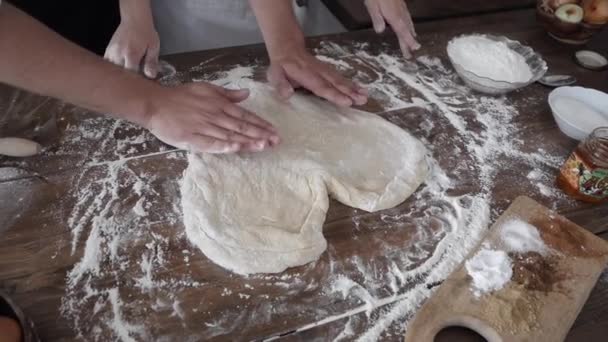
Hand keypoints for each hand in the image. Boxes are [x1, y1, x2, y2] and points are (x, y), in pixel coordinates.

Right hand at [104, 2, 159, 77]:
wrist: (135, 19)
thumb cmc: (146, 33)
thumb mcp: (153, 47)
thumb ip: (151, 62)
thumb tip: (151, 76)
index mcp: (131, 54)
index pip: (130, 74)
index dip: (135, 81)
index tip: (140, 82)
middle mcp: (119, 54)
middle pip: (119, 74)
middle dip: (126, 79)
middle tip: (134, 81)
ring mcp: (111, 51)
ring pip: (111, 70)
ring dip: (118, 74)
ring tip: (127, 76)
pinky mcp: (108, 49)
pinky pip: (107, 63)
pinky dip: (112, 68)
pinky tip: (119, 70)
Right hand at [143, 83, 279, 153]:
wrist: (156, 103)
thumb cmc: (181, 96)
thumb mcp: (206, 88)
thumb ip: (227, 94)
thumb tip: (246, 93)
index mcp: (219, 104)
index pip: (245, 116)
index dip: (261, 124)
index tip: (274, 131)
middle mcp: (215, 115)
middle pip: (241, 126)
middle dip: (260, 134)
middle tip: (276, 141)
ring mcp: (204, 127)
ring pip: (230, 135)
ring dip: (247, 141)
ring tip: (263, 146)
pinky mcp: (192, 138)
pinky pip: (210, 143)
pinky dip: (223, 146)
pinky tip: (235, 149)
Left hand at [267, 47, 367, 106]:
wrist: (288, 48)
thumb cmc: (281, 66)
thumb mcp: (274, 74)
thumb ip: (281, 84)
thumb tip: (287, 94)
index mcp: (305, 75)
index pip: (321, 86)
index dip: (334, 94)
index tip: (347, 101)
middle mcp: (318, 72)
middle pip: (336, 83)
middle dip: (350, 92)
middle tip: (362, 100)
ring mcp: (324, 71)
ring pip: (340, 80)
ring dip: (354, 89)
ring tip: (365, 97)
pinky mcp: (328, 71)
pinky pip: (340, 78)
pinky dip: (352, 84)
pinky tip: (361, 90)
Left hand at [364, 0, 419, 57]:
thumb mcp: (372, 4)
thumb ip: (376, 17)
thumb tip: (380, 30)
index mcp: (393, 15)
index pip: (402, 30)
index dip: (408, 40)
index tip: (414, 48)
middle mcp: (399, 12)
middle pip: (406, 29)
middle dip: (409, 41)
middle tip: (411, 52)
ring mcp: (401, 7)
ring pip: (408, 22)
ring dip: (410, 32)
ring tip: (413, 40)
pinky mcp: (400, 3)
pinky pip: (406, 16)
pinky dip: (409, 23)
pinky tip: (408, 23)